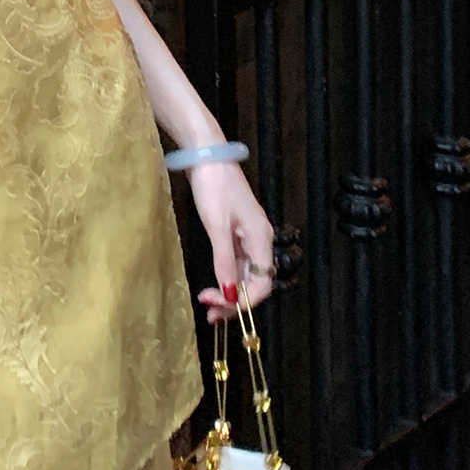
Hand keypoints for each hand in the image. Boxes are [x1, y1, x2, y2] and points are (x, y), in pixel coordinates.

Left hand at [186, 160, 275, 324]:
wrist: (208, 156)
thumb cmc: (213, 187)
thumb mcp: (217, 226)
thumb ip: (224, 262)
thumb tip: (231, 295)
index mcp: (261, 239)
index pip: (262, 285)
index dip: (243, 302)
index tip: (218, 307)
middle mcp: (261, 240)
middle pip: (255, 283)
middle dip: (234, 301)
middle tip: (209, 313)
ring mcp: (249, 236)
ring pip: (246, 275)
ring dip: (230, 292)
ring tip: (208, 305)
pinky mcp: (237, 232)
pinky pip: (238, 264)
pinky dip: (227, 277)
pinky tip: (215, 285)